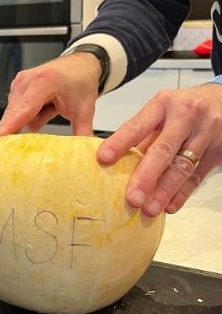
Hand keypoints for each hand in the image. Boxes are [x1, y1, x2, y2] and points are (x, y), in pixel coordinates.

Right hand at [0, 51, 100, 139]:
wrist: (82, 62)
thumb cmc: (82, 81)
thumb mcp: (85, 109)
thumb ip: (82, 133)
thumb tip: (86, 155)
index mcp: (44, 82)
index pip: (19, 114)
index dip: (3, 132)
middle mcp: (27, 80)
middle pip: (14, 118)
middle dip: (26, 127)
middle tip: (48, 119)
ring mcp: (19, 82)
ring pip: (15, 116)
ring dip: (30, 119)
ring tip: (51, 107)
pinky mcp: (16, 85)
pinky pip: (16, 110)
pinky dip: (28, 113)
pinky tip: (43, 105)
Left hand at [97, 82, 221, 215]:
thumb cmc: (184, 108)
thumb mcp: (161, 112)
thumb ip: (141, 137)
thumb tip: (112, 167)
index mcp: (164, 104)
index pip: (138, 125)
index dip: (120, 142)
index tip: (103, 158)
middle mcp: (187, 115)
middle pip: (164, 150)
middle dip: (147, 176)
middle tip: (133, 198)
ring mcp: (207, 131)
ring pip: (183, 166)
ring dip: (165, 191)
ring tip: (149, 209)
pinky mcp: (219, 149)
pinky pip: (198, 176)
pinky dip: (182, 193)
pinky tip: (169, 206)